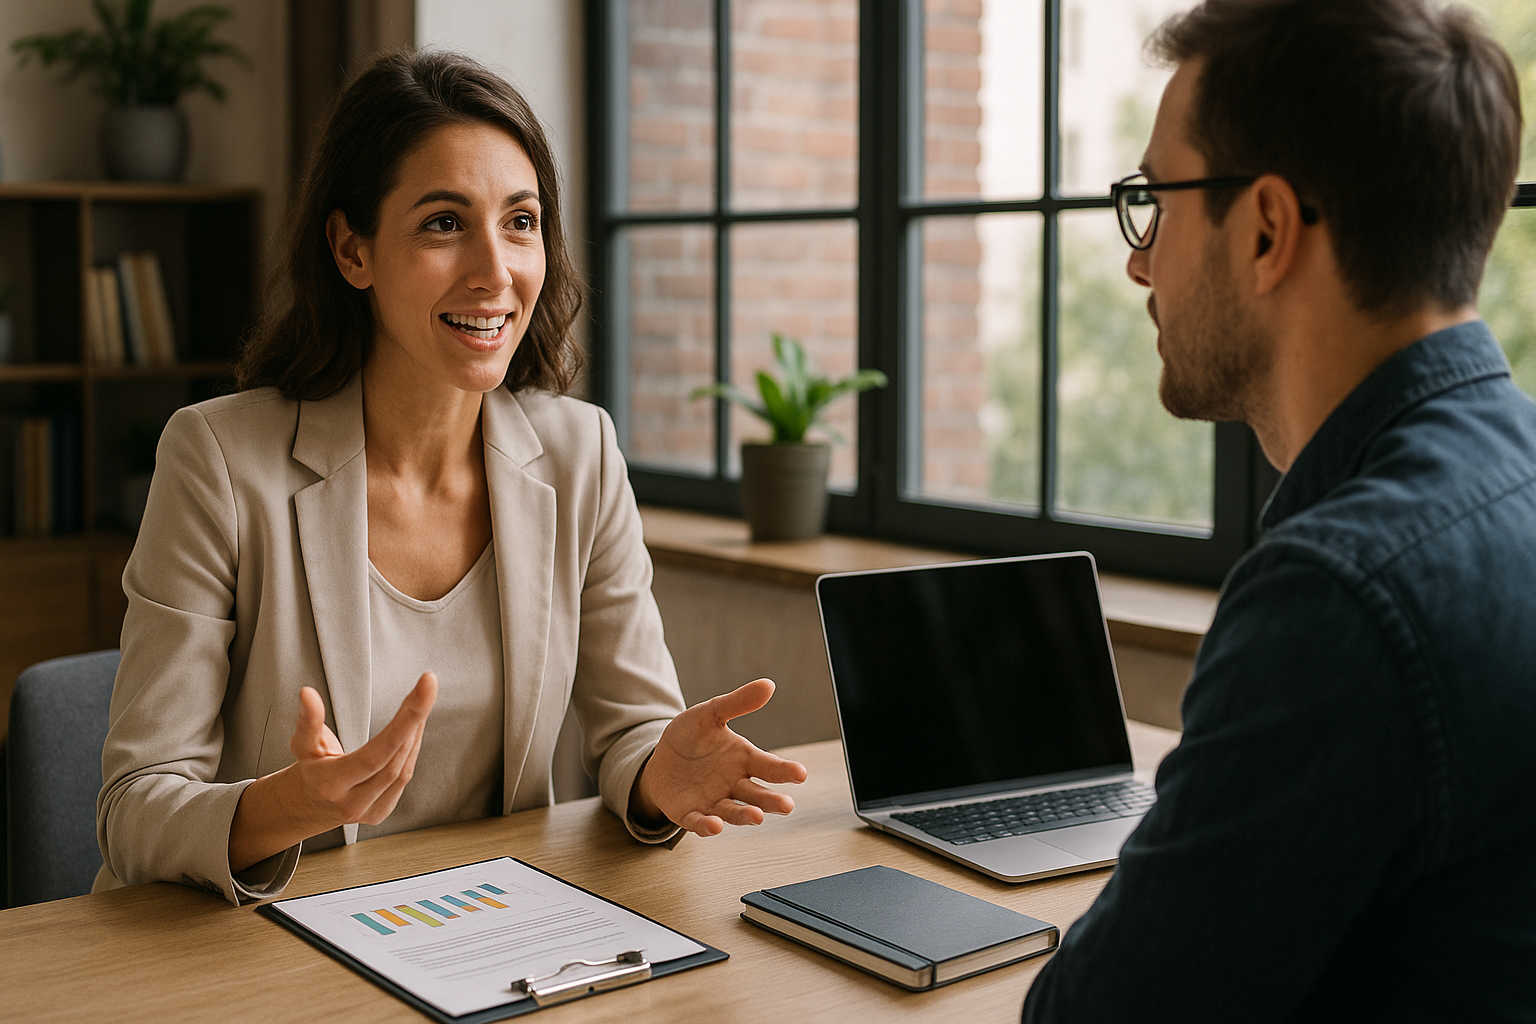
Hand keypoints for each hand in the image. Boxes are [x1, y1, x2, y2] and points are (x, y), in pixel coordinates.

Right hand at [229, 672, 436, 871]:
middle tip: (427, 684)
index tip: (424, 689)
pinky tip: (415, 726)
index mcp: (330, 785)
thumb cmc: (308, 770)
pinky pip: (404, 777)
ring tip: (419, 701)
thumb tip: (307, 693)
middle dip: (414, 719)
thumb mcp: (302, 745)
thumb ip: (308, 721)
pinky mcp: (381, 811)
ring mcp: (369, 811)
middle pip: (394, 761)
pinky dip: (411, 750)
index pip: (375, 755)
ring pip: (403, 769)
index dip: (404, 722)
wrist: (307, 807)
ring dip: (415, 732)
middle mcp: (352, 803)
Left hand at [630, 678, 807, 835]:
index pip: (769, 766)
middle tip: (787, 805)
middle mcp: (734, 784)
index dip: (785, 770)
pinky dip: (708, 825)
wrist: (660, 758)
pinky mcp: (692, 814)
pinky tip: (715, 825)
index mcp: (744, 760)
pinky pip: (701, 822)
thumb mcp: (710, 714)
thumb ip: (737, 703)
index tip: (800, 773)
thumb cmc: (691, 737)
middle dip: (772, 801)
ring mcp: (714, 802)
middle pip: (757, 795)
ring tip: (757, 816)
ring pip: (734, 812)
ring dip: (745, 816)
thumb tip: (767, 685)